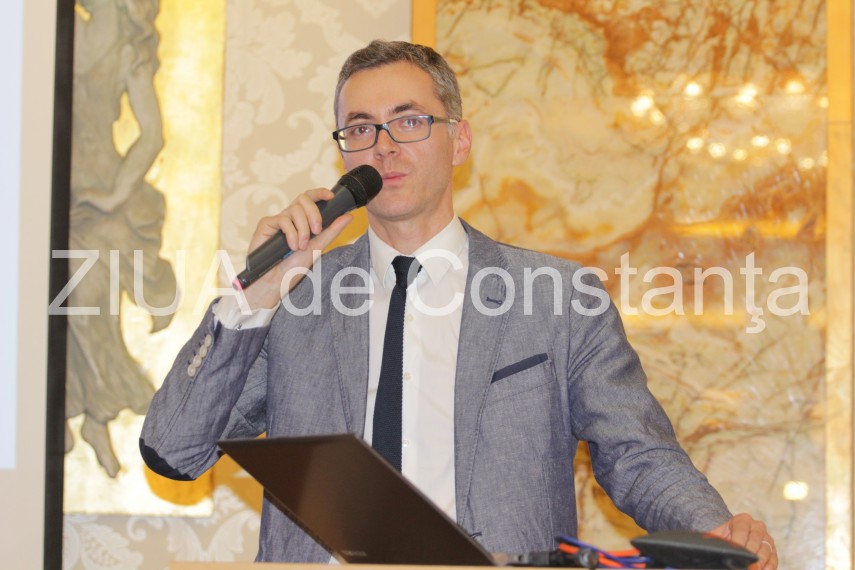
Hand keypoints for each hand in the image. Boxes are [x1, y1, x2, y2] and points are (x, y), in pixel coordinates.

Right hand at [240, 187, 351, 309]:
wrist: (275, 281)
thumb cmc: (294, 267)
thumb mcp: (317, 248)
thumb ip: (332, 231)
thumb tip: (349, 216)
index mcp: (303, 221)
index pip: (311, 199)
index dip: (320, 193)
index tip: (331, 196)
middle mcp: (290, 217)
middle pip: (303, 198)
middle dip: (314, 213)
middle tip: (317, 231)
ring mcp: (278, 220)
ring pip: (295, 209)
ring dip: (303, 228)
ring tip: (301, 246)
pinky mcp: (266, 224)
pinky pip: (282, 219)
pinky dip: (291, 233)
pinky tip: (291, 246)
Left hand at [709, 513, 776, 569]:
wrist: (734, 537)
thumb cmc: (724, 537)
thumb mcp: (717, 535)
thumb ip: (712, 539)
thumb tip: (705, 546)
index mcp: (743, 519)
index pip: (741, 529)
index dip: (738, 541)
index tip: (734, 552)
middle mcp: (757, 526)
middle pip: (755, 540)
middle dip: (749, 554)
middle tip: (746, 565)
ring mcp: (767, 538)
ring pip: (766, 550)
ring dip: (760, 562)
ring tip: (752, 569)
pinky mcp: (773, 550)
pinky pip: (773, 559)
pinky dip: (769, 566)